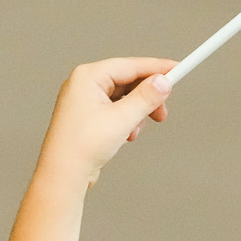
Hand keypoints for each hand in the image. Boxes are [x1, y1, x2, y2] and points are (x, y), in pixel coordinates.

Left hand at [42, 57, 175, 187]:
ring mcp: (84, 101)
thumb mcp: (122, 119)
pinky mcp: (88, 117)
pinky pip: (116, 110)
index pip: (130, 65)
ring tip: (136, 130)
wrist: (63, 176)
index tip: (177, 69)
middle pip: (128, 81)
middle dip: (147, 97)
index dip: (156, 68)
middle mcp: (84, 84)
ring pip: (124, 97)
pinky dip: (127, 120)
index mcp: (87, 77)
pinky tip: (126, 135)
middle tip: (162, 110)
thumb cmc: (81, 146)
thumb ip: (146, 97)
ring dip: (137, 112)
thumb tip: (163, 81)